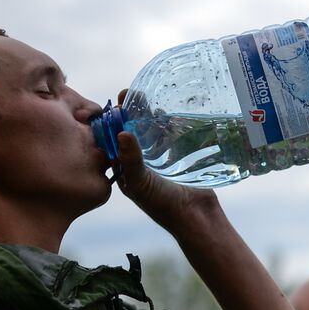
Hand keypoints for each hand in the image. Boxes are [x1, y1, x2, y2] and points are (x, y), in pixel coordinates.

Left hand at [111, 88, 215, 228]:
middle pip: (130, 131)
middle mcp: (138, 162)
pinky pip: (168, 136)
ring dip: (148, 116)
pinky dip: (167, 124)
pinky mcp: (176, 157)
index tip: (114, 104)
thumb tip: (122, 132)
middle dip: (129, 113)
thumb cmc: (162, 204)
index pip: (112, 140)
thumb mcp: (140, 183)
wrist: (196, 215)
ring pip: (149, 132)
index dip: (111, 121)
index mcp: (123, 169)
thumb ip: (130, 159)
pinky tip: (168, 113)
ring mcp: (157, 159)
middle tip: (130, 94)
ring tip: (148, 100)